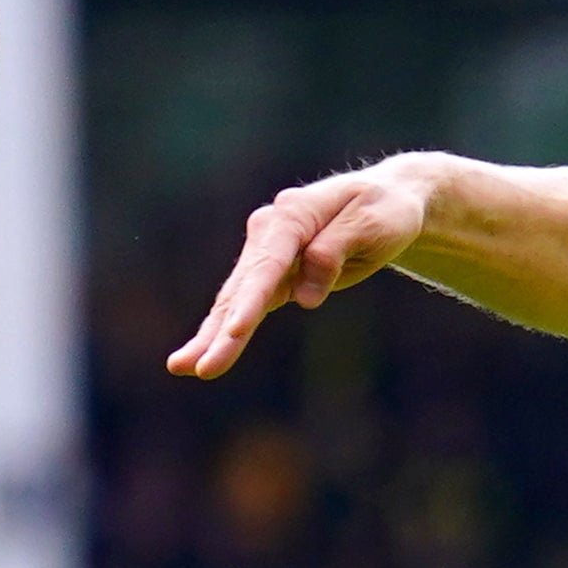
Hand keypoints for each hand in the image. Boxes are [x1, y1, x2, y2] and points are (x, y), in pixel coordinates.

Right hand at [173, 156, 437, 376]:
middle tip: (193, 366)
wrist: (386, 201)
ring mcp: (268, 254)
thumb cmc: (383, 210)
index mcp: (292, 215)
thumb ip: (334, 252)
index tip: (235, 330)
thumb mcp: (372, 224)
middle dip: (220, 330)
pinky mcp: (275, 275)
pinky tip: (199, 357)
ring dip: (210, 337)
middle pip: (243, 287)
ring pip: (235, 301)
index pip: (268, 262)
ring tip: (181, 367)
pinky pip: (245, 307)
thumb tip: (304, 298)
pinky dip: (223, 332)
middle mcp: (270, 232)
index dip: (251, 299)